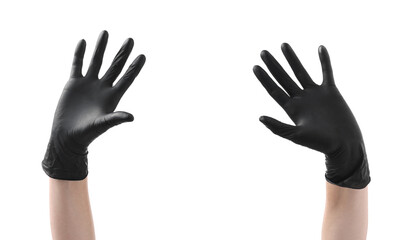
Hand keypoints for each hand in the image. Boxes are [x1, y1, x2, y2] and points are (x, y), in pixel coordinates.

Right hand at [42, 30, 144, 179]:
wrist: (67, 137)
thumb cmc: (87, 134)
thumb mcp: (103, 125)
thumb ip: (116, 118)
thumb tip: (132, 117)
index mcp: (112, 97)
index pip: (127, 78)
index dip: (134, 68)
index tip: (143, 55)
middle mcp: (102, 88)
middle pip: (115, 66)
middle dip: (122, 53)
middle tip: (130, 40)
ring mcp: (88, 85)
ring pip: (96, 61)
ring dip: (101, 48)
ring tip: (106, 32)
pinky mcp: (74, 84)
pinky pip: (77, 65)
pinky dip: (79, 54)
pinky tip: (84, 42)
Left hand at [253, 43, 369, 188]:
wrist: (343, 145)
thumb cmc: (320, 144)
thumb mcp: (296, 136)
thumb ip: (278, 127)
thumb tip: (260, 118)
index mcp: (291, 109)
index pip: (274, 90)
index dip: (264, 79)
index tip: (255, 66)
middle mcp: (301, 99)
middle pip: (283, 78)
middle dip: (273, 65)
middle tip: (263, 52)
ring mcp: (315, 94)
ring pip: (300, 72)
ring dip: (292, 59)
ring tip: (283, 45)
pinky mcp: (330, 92)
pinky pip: (326, 73)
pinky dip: (324, 61)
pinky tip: (320, 47)